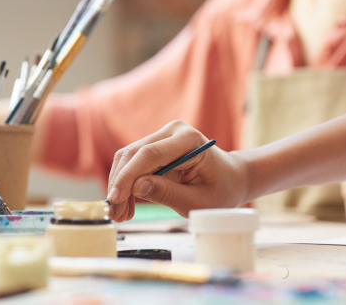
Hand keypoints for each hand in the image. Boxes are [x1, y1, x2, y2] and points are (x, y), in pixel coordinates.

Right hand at [106, 121, 249, 221]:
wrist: (232, 178)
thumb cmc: (221, 190)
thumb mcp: (198, 201)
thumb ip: (168, 193)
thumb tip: (136, 188)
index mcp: (188, 139)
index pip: (149, 155)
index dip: (128, 177)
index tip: (115, 199)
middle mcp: (172, 131)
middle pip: (133, 154)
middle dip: (120, 184)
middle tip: (114, 213)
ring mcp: (162, 136)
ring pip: (128, 158)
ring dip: (120, 186)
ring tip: (120, 214)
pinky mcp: (155, 145)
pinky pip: (133, 162)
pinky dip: (126, 184)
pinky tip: (126, 205)